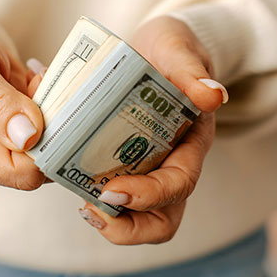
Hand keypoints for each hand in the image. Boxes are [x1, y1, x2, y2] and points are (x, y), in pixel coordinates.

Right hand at [0, 18, 45, 189]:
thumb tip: (28, 137)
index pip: (21, 173)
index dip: (44, 145)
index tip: (45, 105)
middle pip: (41, 162)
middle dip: (52, 124)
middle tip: (41, 83)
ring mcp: (4, 149)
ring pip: (51, 145)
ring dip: (54, 109)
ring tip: (36, 78)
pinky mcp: (20, 135)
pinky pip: (51, 128)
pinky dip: (52, 102)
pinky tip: (36, 80)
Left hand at [77, 16, 225, 243]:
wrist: (156, 48)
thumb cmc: (171, 50)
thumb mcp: (179, 49)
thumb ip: (191, 69)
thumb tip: (213, 95)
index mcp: (190, 143)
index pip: (179, 183)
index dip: (149, 195)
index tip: (114, 189)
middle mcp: (171, 164)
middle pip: (162, 219)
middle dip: (129, 227)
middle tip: (91, 210)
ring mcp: (146, 168)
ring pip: (137, 217)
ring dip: (110, 220)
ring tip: (80, 206)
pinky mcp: (120, 164)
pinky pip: (108, 191)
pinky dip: (87, 192)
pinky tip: (62, 174)